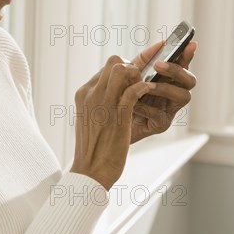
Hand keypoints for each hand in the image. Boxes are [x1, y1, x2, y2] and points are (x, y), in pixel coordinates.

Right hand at [70, 56, 156, 190]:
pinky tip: (149, 93)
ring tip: (145, 88)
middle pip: (113, 62)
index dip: (125, 67)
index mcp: (84, 93)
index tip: (137, 72)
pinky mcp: (117, 115)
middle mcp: (91, 94)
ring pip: (122, 70)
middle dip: (133, 66)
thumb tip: (115, 90)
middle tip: (142, 80)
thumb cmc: (93, 147)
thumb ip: (99, 101)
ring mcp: (103, 103)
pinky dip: (144, 88)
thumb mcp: (90, 117)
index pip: (106, 67)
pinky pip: (134, 90)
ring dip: (138, 75)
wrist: (89, 171)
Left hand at [128, 40, 197, 143]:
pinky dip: (146, 107)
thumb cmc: (120, 95)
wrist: (107, 121)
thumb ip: (144, 60)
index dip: (188, 54)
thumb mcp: (130, 74)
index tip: (190, 44)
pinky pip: (160, 114)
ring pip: (183, 96)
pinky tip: (133, 104)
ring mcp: (169, 109)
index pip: (183, 64)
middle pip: (190, 80)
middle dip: (177, 70)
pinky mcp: (160, 124)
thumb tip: (161, 43)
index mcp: (167, 78)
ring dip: (165, 88)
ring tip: (146, 86)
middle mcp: (173, 93)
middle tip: (158, 65)